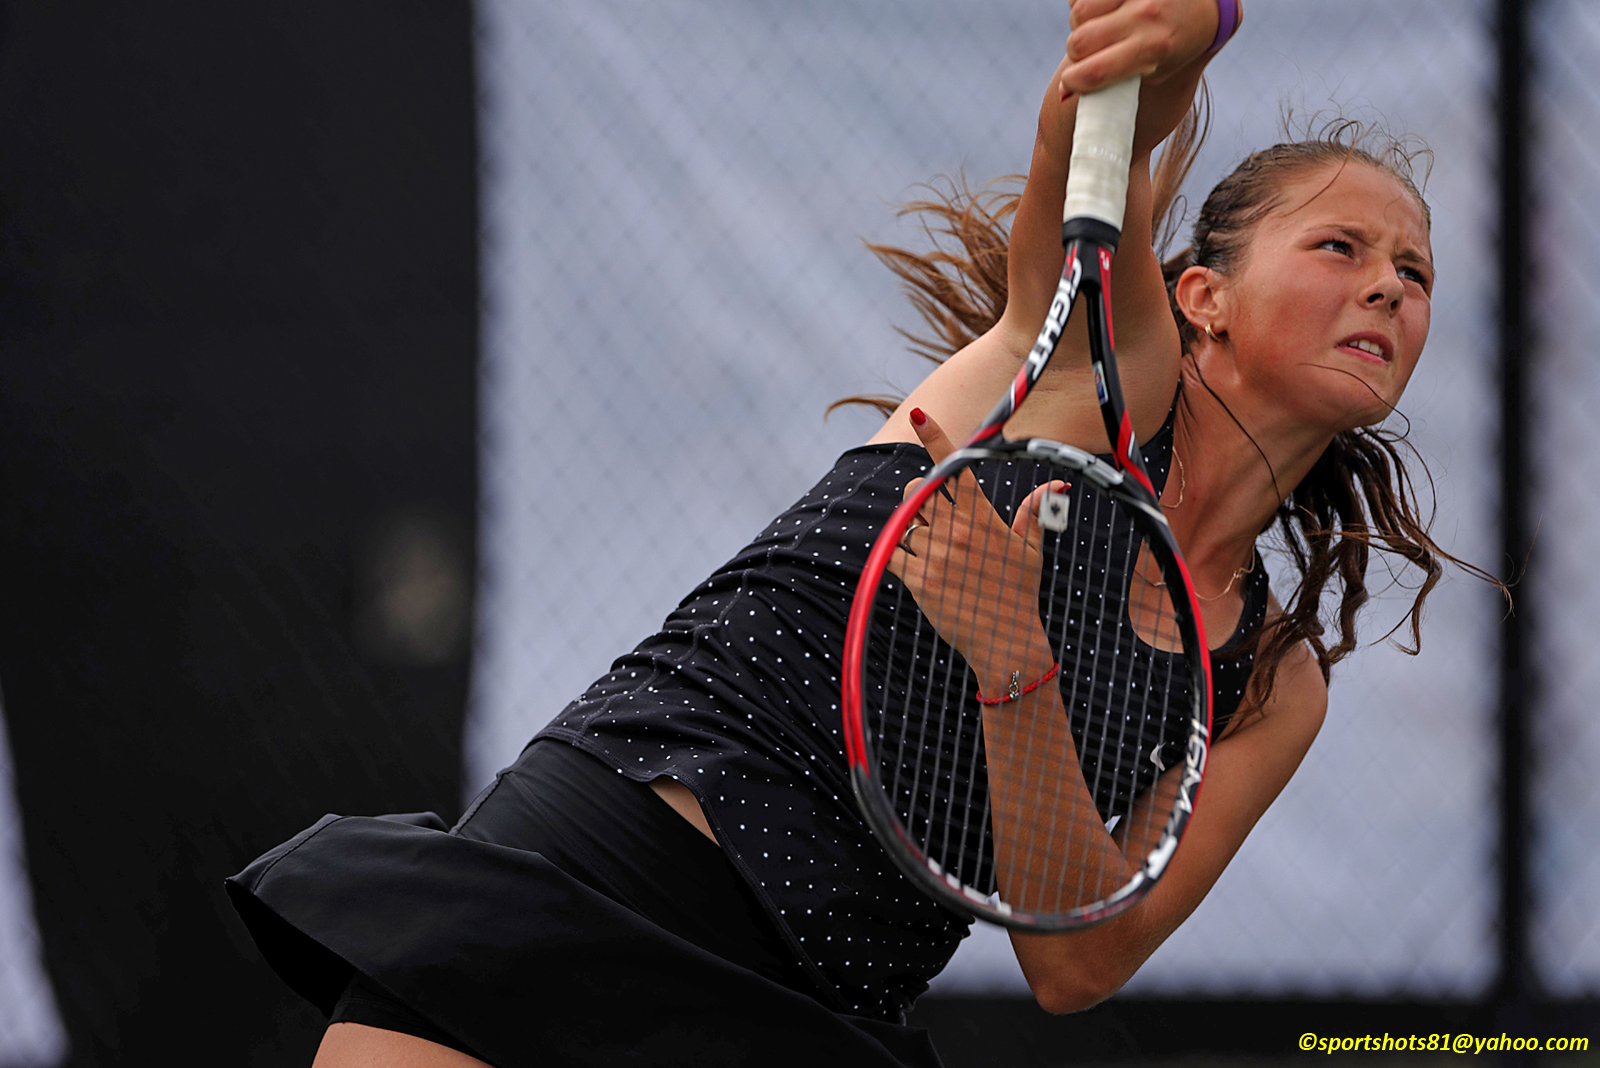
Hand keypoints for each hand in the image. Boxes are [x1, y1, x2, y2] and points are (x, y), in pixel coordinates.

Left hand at [889, 409, 1060, 690]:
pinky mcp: (918, 581)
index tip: (920, 414)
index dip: (937, 438)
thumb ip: (1035, 512)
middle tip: (929, 512)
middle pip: (918, 490)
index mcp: (983, 519)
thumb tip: (1056, 482)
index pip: (956, 469)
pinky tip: (910, 561)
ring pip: (904, 521)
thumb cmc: (1019, 593)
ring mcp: (936, 556)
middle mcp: (957, 532)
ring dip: (911, 529)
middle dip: (918, 494)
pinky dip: (894, 551)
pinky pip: (891, 552)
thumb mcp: (1030, 549)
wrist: (1006, 642)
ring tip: (931, 549)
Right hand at [1059, 0, 1225, 96]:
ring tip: (1102, 25)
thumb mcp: (1153, 72)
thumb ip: (1111, 83)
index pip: (1094, 72)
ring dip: (1082, 22)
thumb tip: (1063, 93)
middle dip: (1077, 52)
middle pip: (1079, 42)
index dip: (1072, 83)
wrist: (1207, 4)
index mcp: (1153, 48)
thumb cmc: (1175, 45)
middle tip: (1093, 52)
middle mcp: (1147, 15)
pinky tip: (1105, 7)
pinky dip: (1086, 2)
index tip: (1070, 85)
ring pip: (1079, 12)